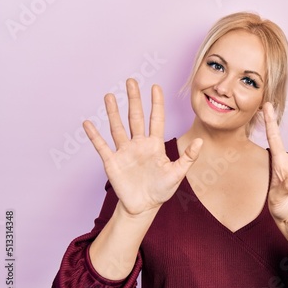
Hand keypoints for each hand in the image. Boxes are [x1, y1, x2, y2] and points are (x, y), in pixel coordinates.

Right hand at [83, 79, 202, 215]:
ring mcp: (125, 151)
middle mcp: (139, 144)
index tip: (155, 86)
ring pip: (118, 127)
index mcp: (155, 145)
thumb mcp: (177, 174)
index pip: (156, 119)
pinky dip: (94, 135)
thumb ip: (188, 157)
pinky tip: (88, 123)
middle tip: (131, 81)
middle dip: (134, 99)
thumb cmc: (161, 190)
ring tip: (109, 95)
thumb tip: (200, 141)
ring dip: (113, 112)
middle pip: (136, 117)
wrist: (143, 207)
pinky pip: (102, 146)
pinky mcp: (112, 162)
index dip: (156, 103)